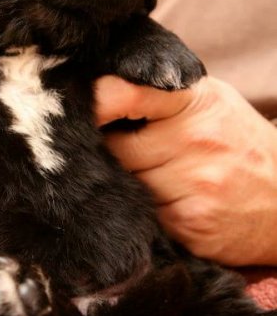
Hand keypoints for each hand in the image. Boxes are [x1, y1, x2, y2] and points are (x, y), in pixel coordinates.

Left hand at [94, 76, 276, 265]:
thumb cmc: (241, 146)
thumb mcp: (213, 104)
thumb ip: (164, 97)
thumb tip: (101, 90)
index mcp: (199, 102)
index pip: (131, 93)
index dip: (96, 102)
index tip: (73, 109)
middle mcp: (198, 140)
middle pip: (118, 147)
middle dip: (108, 152)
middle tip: (112, 152)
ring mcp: (197, 185)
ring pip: (127, 184)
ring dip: (126, 183)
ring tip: (149, 178)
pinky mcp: (193, 225)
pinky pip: (144, 215)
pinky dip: (145, 211)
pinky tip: (166, 203)